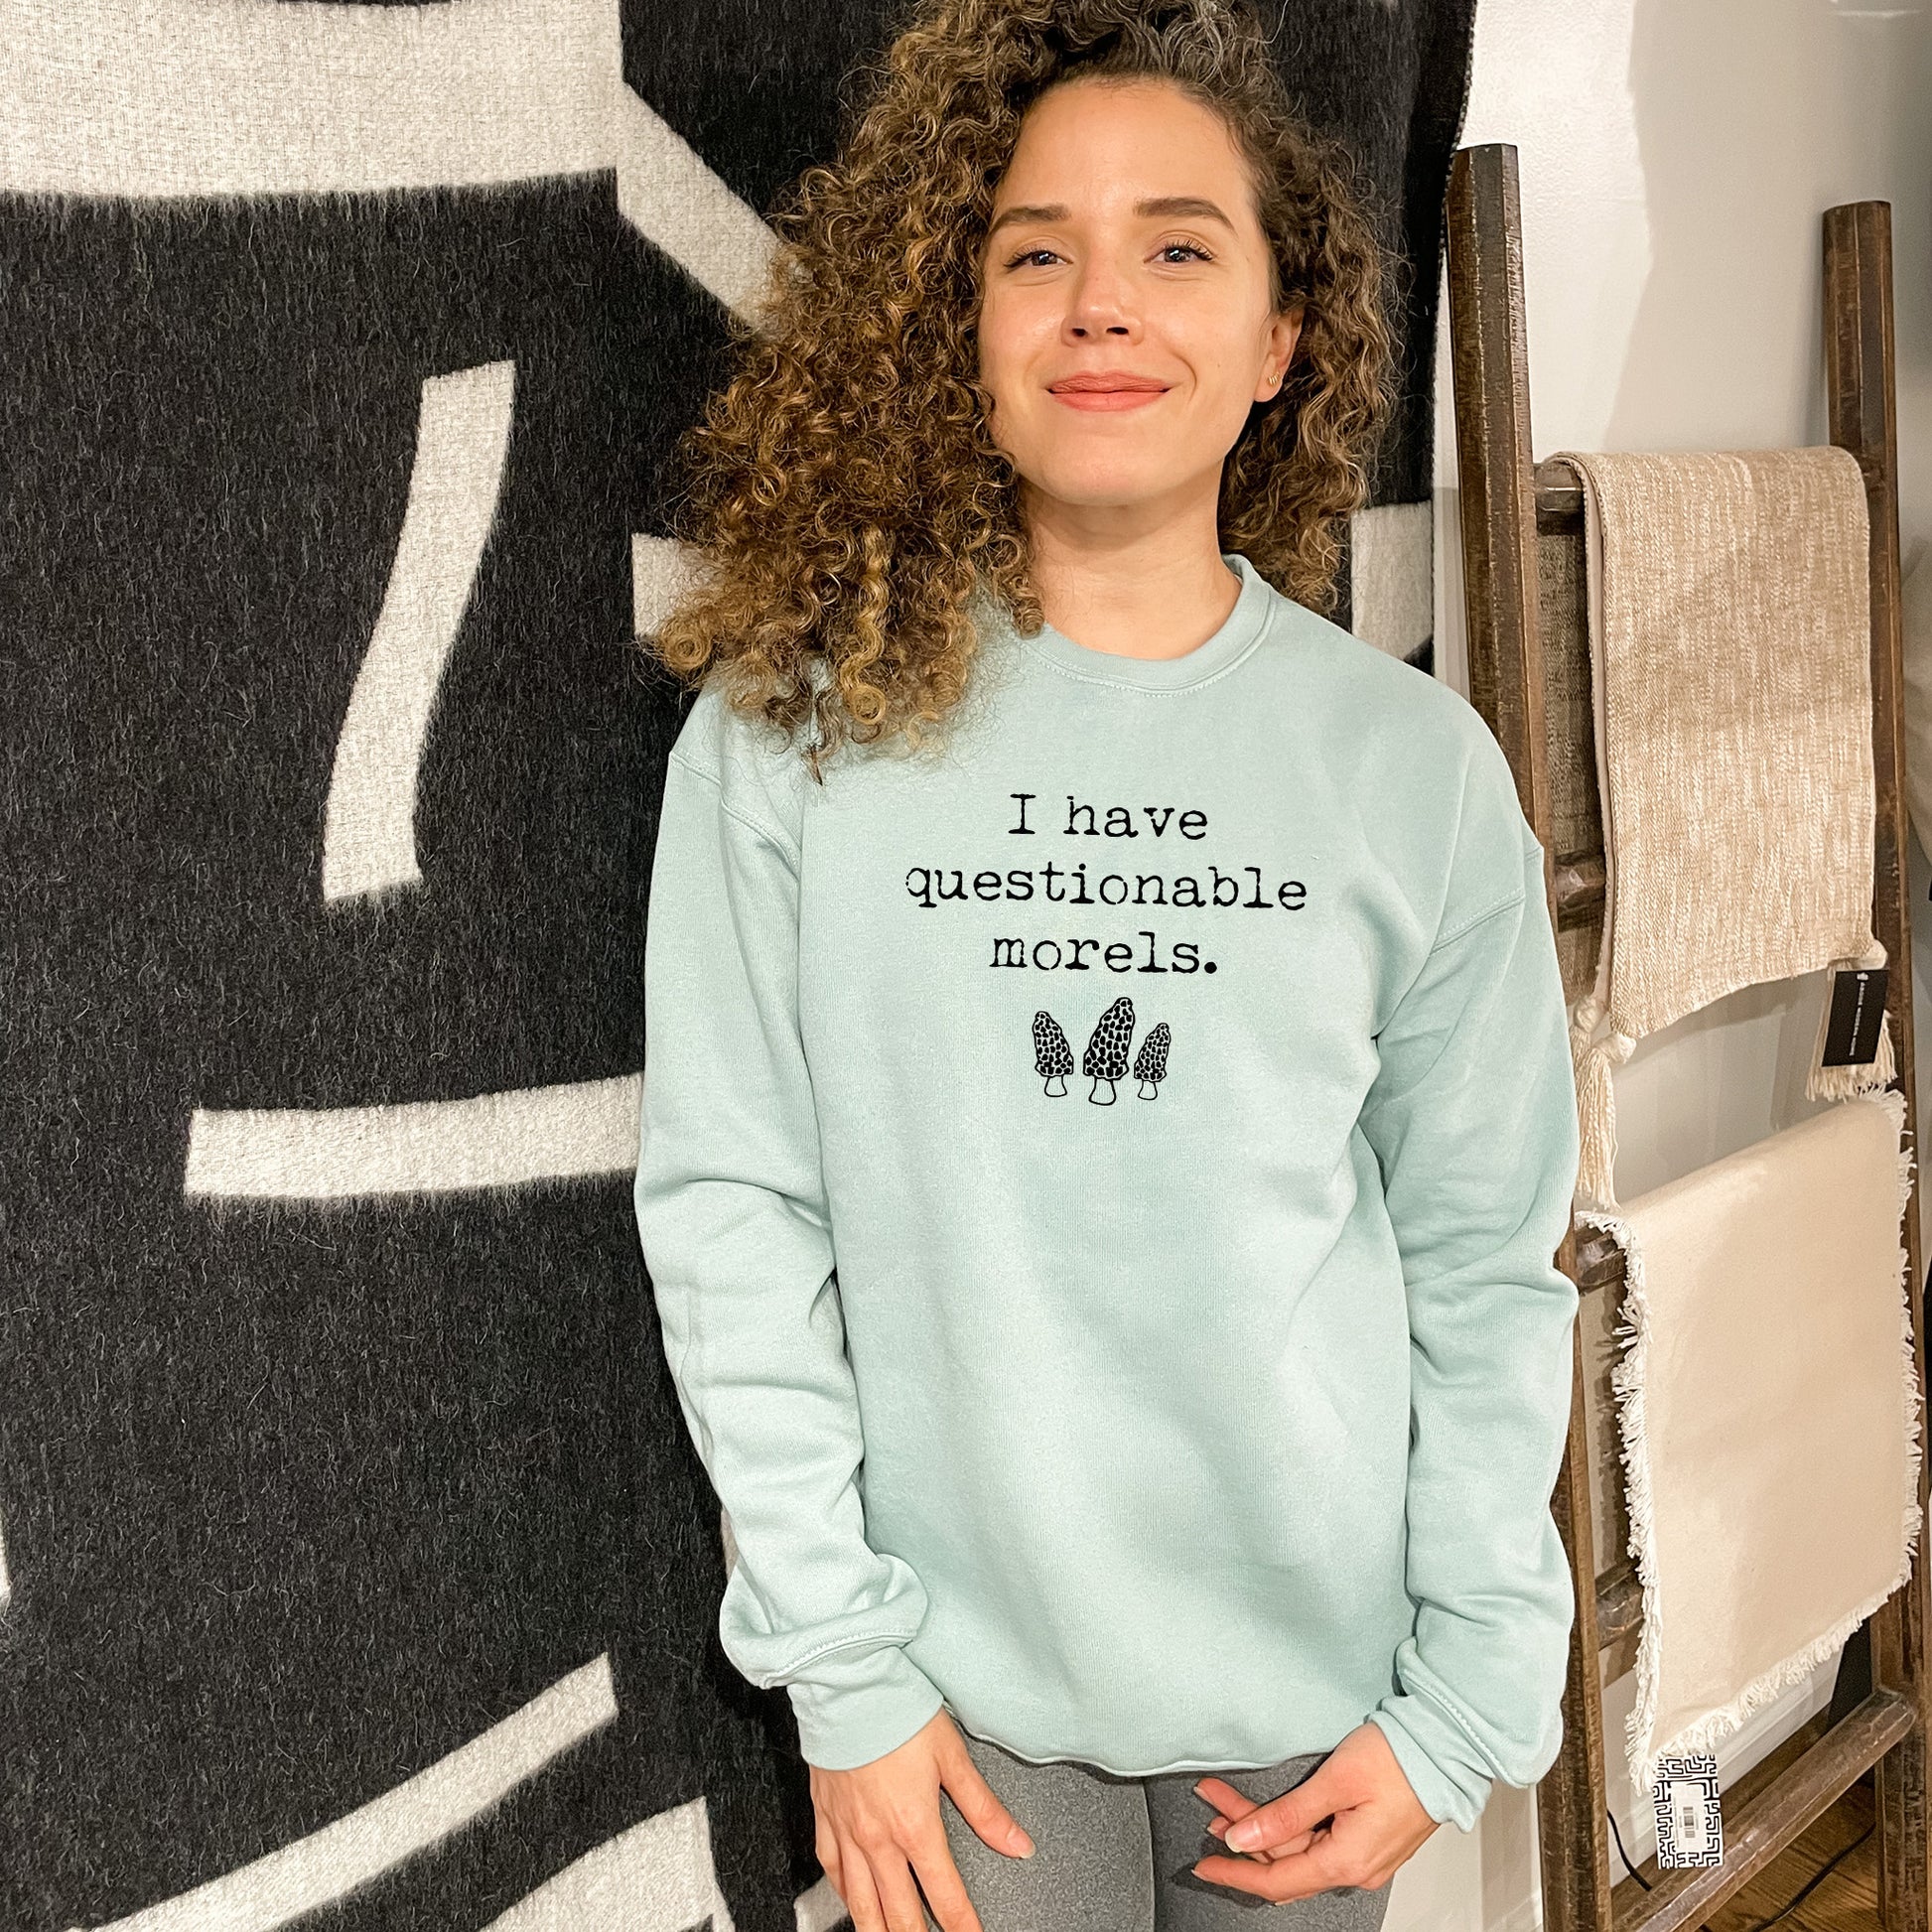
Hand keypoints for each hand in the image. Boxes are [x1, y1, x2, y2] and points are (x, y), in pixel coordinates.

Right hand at [810, 1706, 1035, 1931]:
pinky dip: (843, 1894)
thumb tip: (1018, 1843)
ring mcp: (847, 1831)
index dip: (962, 1927)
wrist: (846, 1685)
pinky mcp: (824, 1816)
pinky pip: (830, 1870)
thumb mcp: (952, 1756)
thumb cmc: (897, 1710)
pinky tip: (851, 1901)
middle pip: (899, 1913)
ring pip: (860, 1904)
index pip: (946, 1895)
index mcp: (915, 1826)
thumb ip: (985, 1808)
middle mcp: (878, 1839)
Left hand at [1188, 1722, 1437, 1903]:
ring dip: (1265, 1830)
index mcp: (1347, 1862)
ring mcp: (1366, 1857)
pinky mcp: (1371, 1839)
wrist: (1448, 1748)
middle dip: (1243, 1837)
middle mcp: (1356, 1869)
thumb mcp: (1334, 1782)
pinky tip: (1272, 1815)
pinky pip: (1320, 1845)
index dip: (1235, 1873)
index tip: (1203, 1864)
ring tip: (1230, 1805)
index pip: (1276, 1880)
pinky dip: (1290, 1830)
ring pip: (1301, 1852)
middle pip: (1285, 1863)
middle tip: (1212, 1804)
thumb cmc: (1400, 1759)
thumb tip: (1242, 1840)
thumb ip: (1286, 1815)